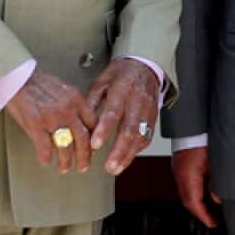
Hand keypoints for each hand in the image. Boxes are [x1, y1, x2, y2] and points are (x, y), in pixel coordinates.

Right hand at [5, 69, 97, 174]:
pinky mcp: (36, 124)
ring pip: (66, 146)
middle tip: (83, 166)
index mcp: (76, 99)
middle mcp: (67, 109)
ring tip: (64, 168)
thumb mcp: (62, 89)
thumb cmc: (37, 82)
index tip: (93, 148)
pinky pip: (45, 147)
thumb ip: (72, 105)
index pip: (92, 123)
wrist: (18, 76)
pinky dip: (46, 157)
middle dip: (84, 156)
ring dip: (66, 161)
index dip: (94, 139)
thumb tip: (77, 124)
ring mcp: (52, 117)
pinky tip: (45, 161)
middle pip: (83, 138)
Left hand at [85, 59, 159, 174]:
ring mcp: (147, 111)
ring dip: (128, 155)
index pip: (113, 112)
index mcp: (122, 89)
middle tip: (108, 166)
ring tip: (115, 168)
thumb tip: (81, 123)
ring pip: (140, 137)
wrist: (144, 66)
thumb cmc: (121, 74)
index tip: (95, 144)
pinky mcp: (153, 118)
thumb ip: (91, 101)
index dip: (104, 130)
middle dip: (119, 150)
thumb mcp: (101, 81)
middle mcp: (137, 101)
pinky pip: (146, 137)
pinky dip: (136, 150)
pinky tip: (125, 159)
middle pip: (130, 129)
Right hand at [172, 146, 221, 227]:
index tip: (212, 223)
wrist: (193, 126)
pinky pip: (186, 186)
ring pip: (186, 194)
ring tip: (209, 210)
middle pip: (188, 201)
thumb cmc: (203, 140)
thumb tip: (217, 199)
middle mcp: (180, 175)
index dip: (203, 215)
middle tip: (212, 220)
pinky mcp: (180, 167)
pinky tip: (204, 195)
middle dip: (200, 212)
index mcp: (188, 176)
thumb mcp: (214, 163)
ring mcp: (178, 171)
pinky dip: (194, 194)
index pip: (193, 202)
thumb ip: (216, 183)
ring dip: (197, 204)